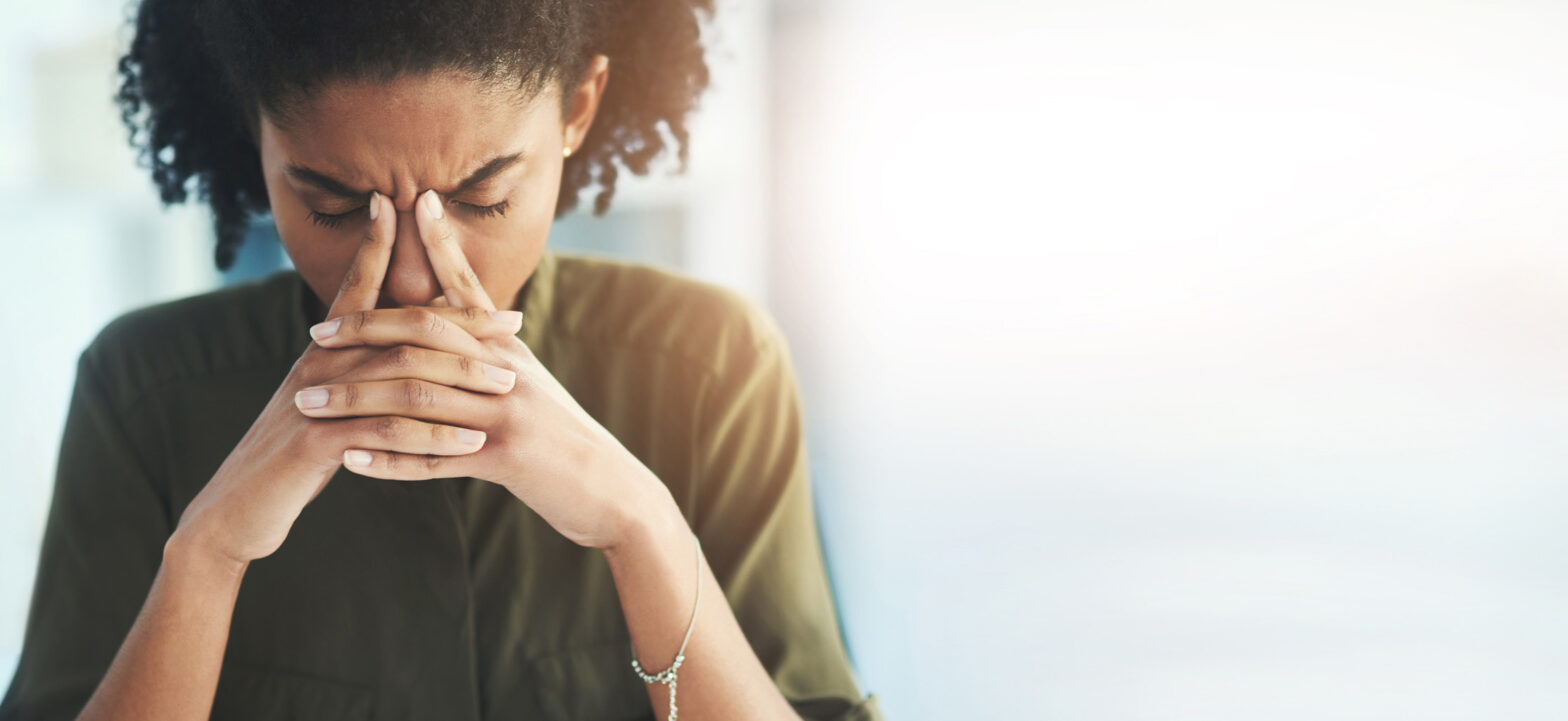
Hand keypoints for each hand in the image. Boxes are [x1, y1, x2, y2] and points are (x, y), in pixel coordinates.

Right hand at [172, 192, 524, 563]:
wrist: (238, 507)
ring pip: (403, 378)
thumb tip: (398, 341)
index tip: (408, 205)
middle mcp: (320, 364)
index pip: (357, 284)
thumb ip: (357, 369)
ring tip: (508, 387)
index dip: (378, 244)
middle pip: (402, 328)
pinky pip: (388, 433)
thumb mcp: (326, 402)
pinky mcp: (317, 443)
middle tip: (514, 324)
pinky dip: (434, 438)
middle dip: (463, 324)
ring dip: (461, 381)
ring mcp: (317, 401)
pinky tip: (472, 445)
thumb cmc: (293, 454)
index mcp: (324, 349)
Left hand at [301, 189, 671, 550]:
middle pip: (425, 335)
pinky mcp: (507, 457)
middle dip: (364, 331)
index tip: (411, 205)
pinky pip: (435, 457)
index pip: (468, 287)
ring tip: (308, 404)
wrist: (613, 490)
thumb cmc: (566, 439)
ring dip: (356, 401)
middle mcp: (507, 369)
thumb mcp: (532, 383)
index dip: (440, 245)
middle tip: (314, 335)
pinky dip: (389, 461)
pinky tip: (349, 464)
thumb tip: (458, 320)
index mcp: (509, 348)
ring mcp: (508, 411)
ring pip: (417, 396)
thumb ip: (492, 352)